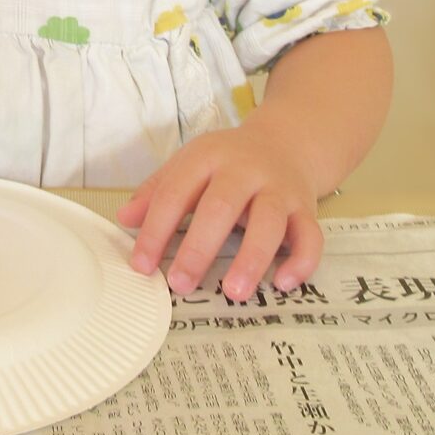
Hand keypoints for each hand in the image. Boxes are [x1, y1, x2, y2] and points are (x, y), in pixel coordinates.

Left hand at [117, 111, 322, 301]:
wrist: (287, 142)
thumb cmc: (229, 162)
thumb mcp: (189, 164)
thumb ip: (157, 191)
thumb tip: (124, 219)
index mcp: (208, 157)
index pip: (176, 192)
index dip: (156, 230)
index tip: (142, 265)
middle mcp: (246, 170)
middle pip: (221, 206)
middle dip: (199, 248)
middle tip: (180, 284)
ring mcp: (279, 189)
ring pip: (270, 221)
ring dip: (252, 258)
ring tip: (234, 292)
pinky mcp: (306, 208)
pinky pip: (311, 236)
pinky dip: (301, 261)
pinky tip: (283, 284)